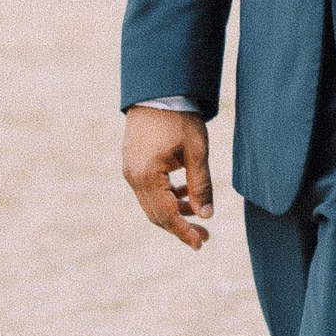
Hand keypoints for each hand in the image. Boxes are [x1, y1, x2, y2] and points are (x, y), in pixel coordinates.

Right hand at [123, 108, 213, 249]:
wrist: (158, 91)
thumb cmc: (179, 118)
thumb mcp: (196, 152)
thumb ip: (201, 185)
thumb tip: (206, 215)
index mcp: (147, 175)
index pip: (165, 215)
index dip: (184, 232)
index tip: (201, 244)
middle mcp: (133, 176)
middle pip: (155, 214)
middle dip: (180, 226)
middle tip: (205, 236)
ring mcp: (130, 170)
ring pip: (151, 203)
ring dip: (174, 211)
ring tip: (199, 213)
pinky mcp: (133, 164)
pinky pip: (148, 190)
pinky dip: (167, 196)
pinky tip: (185, 193)